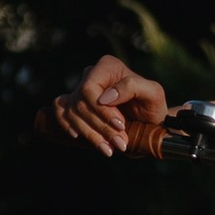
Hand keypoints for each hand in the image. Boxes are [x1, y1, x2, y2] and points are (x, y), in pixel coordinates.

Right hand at [54, 54, 168, 153]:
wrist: (148, 121)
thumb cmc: (152, 105)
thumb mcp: (153, 93)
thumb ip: (133, 87)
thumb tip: (105, 97)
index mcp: (108, 66)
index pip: (90, 88)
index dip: (101, 110)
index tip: (120, 124)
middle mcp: (91, 74)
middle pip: (81, 103)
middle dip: (101, 127)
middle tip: (121, 143)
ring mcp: (80, 90)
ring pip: (72, 112)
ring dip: (91, 134)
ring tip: (110, 148)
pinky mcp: (75, 105)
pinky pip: (60, 113)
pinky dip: (67, 126)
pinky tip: (78, 137)